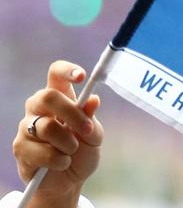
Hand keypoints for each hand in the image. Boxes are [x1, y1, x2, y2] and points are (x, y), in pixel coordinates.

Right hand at [12, 61, 102, 207]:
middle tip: (87, 129)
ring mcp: (26, 127)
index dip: (67, 71)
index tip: (82, 76)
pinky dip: (59, 159)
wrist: (68, 181)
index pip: (56, 74)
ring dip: (68, 142)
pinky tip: (62, 163)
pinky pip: (41, 151)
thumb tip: (93, 100)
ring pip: (47, 127)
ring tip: (73, 151)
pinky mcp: (20, 148)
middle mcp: (39, 108)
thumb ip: (91, 118)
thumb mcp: (94, 136)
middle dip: (71, 113)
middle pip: (47, 96)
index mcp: (60, 97)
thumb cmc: (82, 152)